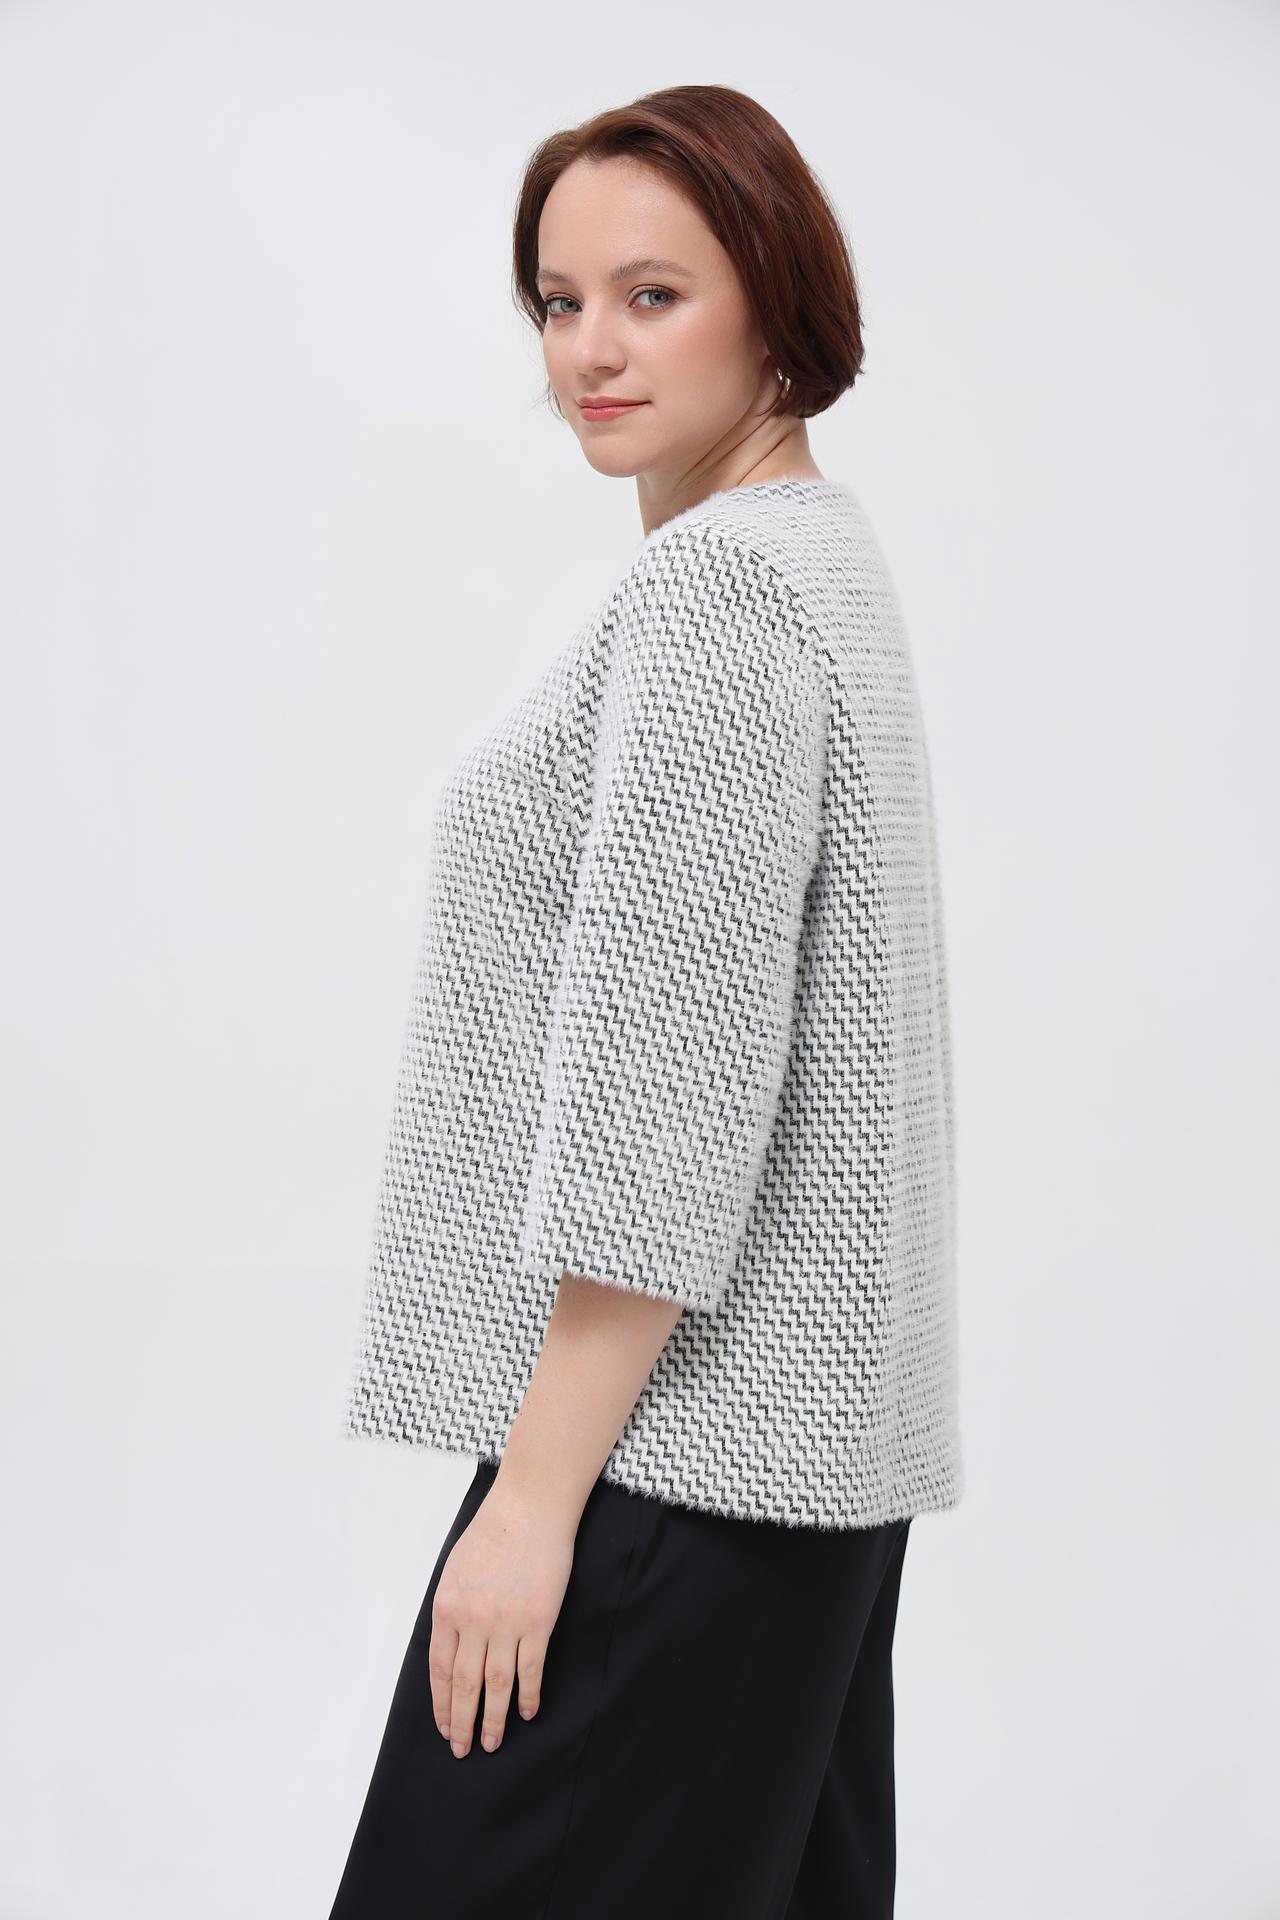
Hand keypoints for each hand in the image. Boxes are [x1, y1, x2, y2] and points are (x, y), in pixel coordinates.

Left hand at [429, 1472, 577, 1757]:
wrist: (530, 1507)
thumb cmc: (493, 1532)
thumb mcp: (455, 1570)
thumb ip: (450, 1609)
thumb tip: (450, 1647)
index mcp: (446, 1608)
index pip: (439, 1669)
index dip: (441, 1703)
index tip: (444, 1726)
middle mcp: (472, 1621)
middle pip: (464, 1685)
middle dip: (462, 1722)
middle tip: (463, 1749)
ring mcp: (506, 1623)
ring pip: (496, 1685)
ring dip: (493, 1719)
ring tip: (493, 1743)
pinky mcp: (537, 1621)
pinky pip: (530, 1669)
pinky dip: (527, 1695)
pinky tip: (526, 1712)